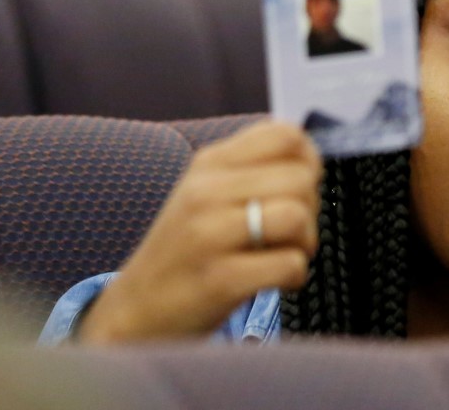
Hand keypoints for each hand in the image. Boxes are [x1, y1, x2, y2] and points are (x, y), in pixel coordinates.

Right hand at [79, 121, 321, 342]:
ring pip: (298, 217)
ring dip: (305, 242)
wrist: (137, 312)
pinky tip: (274, 281)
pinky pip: (290, 264)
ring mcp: (210, 235)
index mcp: (210, 163)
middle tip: (289, 232)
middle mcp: (206, 191)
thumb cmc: (186, 251)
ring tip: (282, 254)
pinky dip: (295, 276)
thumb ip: (253, 169)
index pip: (285, 135)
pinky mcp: (220, 279)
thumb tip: (312, 159)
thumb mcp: (207, 193)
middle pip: (300, 178)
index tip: (300, 187)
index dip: (309, 161)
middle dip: (310, 208)